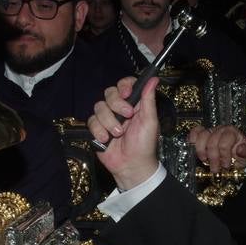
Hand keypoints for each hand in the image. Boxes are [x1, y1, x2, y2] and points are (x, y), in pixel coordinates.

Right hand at [88, 75, 160, 189]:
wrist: (132, 166)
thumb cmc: (145, 145)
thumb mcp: (150, 121)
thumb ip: (148, 99)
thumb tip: (153, 79)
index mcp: (134, 104)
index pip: (126, 84)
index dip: (124, 86)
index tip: (126, 93)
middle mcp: (119, 108)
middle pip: (110, 93)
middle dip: (117, 105)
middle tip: (127, 117)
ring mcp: (107, 118)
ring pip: (99, 107)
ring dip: (109, 121)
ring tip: (118, 134)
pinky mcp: (97, 128)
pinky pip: (91, 121)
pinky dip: (99, 131)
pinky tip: (107, 139)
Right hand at [189, 125, 245, 172]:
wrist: (236, 154)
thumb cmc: (241, 154)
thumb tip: (240, 149)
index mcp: (233, 132)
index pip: (224, 144)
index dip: (224, 157)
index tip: (226, 166)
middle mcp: (221, 129)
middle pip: (211, 142)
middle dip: (213, 158)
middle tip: (216, 169)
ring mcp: (211, 130)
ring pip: (201, 137)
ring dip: (202, 152)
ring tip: (205, 160)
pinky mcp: (203, 133)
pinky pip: (195, 132)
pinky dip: (192, 139)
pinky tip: (193, 147)